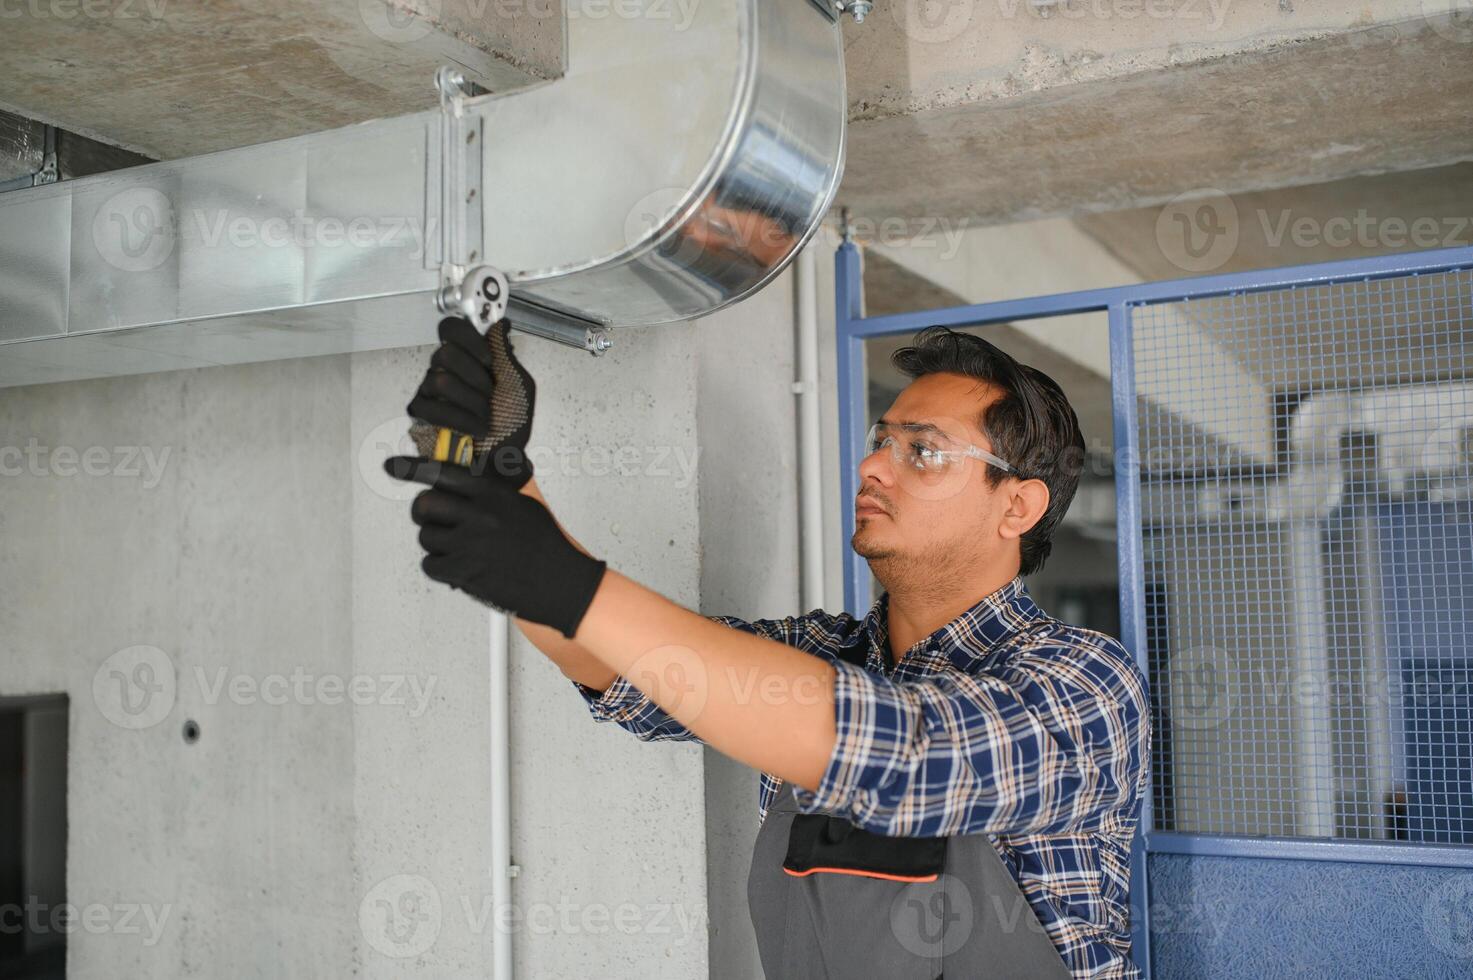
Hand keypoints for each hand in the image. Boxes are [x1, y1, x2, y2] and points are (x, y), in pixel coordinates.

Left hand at [385, 456, 606, 637]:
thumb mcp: (523, 506)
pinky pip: (430, 565)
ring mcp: (471, 544)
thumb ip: (492, 493)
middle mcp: (480, 514)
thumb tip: (463, 485)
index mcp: (494, 493)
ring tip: (459, 549)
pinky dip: (439, 567)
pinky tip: (459, 567)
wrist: (561, 584)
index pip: (443, 473)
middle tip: (433, 520)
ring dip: (436, 544)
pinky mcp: (465, 572)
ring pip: (426, 537)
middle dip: (424, 513)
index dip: (412, 468)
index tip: (392, 466)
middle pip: (424, 504)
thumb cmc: (545, 547)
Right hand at [407, 316, 536, 488]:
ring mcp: (430, 391)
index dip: (468, 339)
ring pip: (440, 381)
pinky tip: (475, 428)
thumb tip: (500, 324)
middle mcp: (445, 370)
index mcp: (468, 359)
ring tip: (485, 417)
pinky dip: (460, 420)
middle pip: (445, 353)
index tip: (489, 360)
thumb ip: (506, 354)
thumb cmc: (512, 425)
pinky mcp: (421, 415)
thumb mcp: (519, 385)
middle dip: (476, 378)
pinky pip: (430, 408)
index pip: (451, 329)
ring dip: (472, 402)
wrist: (507, 460)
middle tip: (490, 395)